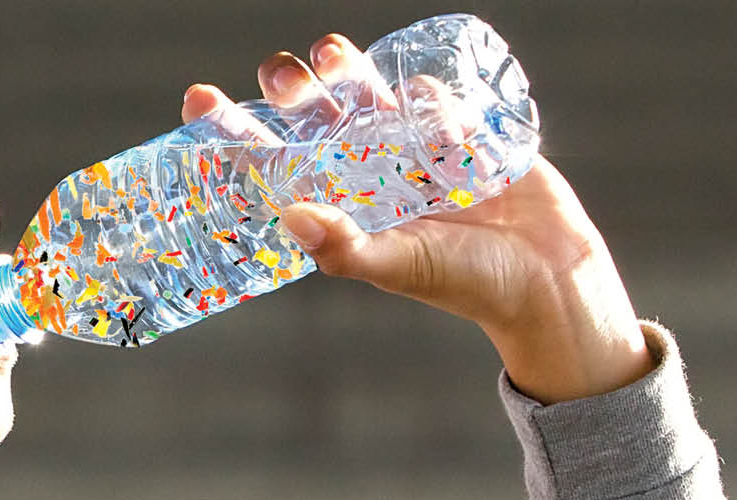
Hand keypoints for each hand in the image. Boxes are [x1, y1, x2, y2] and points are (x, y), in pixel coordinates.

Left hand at [180, 34, 654, 403]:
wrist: (551, 283)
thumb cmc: (469, 285)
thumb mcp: (401, 266)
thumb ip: (348, 248)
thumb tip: (290, 216)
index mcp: (341, 207)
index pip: (273, 162)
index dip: (234, 131)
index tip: (197, 98)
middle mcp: (367, 176)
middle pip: (314, 120)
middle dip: (291, 91)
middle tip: (282, 76)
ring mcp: (412, 153)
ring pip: (365, 99)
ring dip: (345, 73)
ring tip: (329, 54)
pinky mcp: (461, 138)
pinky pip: (433, 100)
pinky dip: (425, 93)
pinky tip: (426, 100)